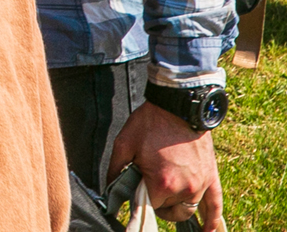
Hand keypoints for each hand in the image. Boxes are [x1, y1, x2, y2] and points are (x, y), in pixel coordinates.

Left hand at [108, 101, 223, 229]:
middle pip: (170, 211)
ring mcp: (200, 184)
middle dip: (159, 203)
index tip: (138, 188)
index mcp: (162, 183)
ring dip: (177, 206)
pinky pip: (216, 205)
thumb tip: (111, 189)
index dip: (141, 198)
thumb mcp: (124, 144)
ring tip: (168, 197)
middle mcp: (184, 188)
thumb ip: (116, 170)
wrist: (178, 105)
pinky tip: (209, 231)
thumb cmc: (150, 123)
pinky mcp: (211, 177)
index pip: (150, 207)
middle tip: (151, 186)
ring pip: (188, 209)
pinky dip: (212, 221)